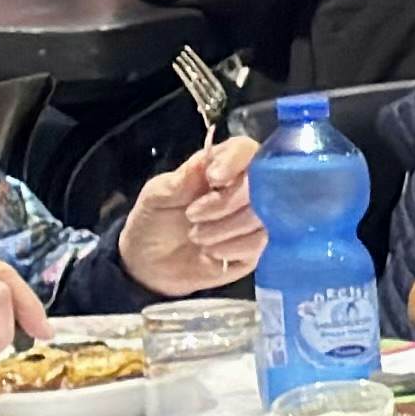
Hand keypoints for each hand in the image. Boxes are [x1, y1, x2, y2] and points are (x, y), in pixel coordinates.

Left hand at [107, 138, 259, 299]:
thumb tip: (202, 162)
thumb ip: (178, 182)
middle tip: (193, 216)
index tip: (214, 179)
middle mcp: (246, 188)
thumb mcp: (156, 198)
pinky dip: (232, 248)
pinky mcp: (259, 245)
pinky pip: (260, 242)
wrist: (152, 266)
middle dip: (225, 203)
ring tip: (196, 237)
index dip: (236, 160)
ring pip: (262, 215)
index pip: (245, 149)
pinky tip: (212, 252)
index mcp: (221, 166)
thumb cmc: (153, 222)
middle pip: (261, 184)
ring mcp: (257, 217)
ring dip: (225, 229)